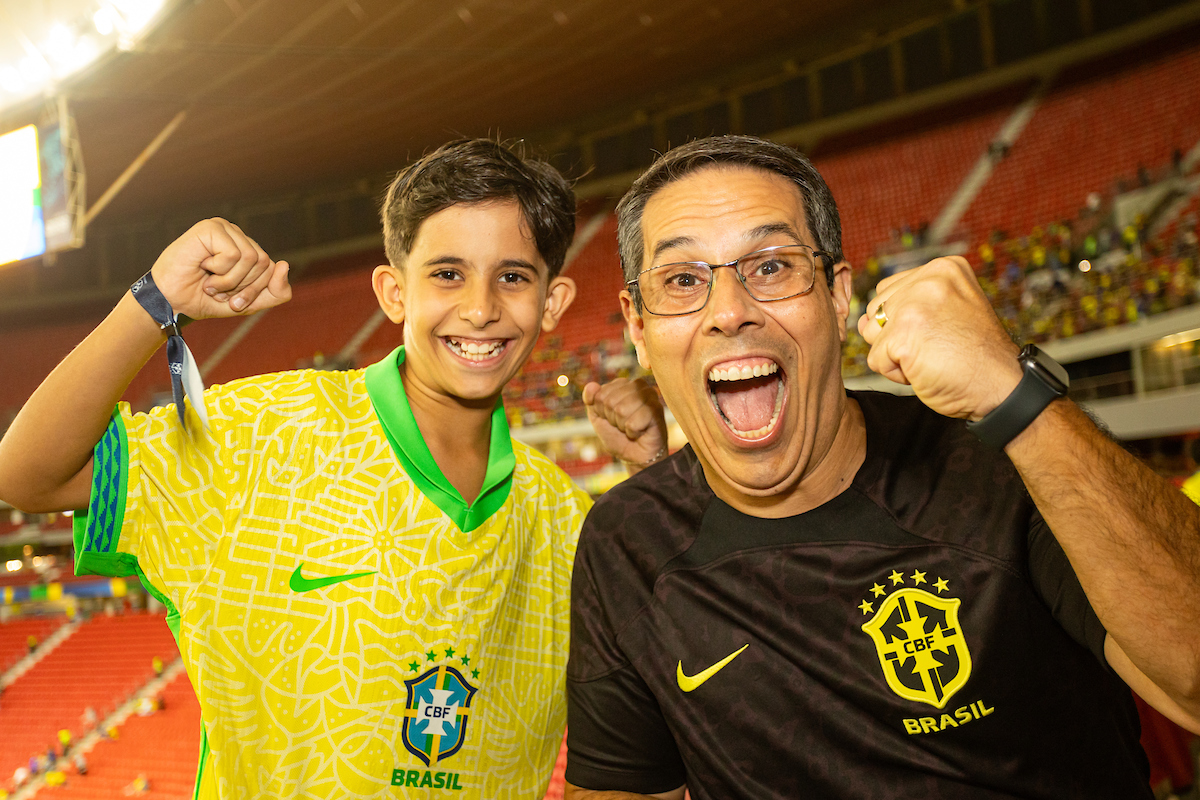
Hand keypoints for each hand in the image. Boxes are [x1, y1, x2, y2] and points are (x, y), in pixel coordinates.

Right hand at [148, 218, 291, 319]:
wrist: (170, 302)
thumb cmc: (204, 299)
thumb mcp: (247, 303)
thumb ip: (274, 292)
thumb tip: (284, 265)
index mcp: (248, 249)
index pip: (272, 270)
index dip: (254, 291)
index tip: (231, 300)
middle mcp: (238, 235)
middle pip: (265, 264)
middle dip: (243, 287)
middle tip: (217, 289)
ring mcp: (225, 228)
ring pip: (252, 258)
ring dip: (229, 280)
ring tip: (210, 281)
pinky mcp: (211, 227)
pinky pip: (234, 254)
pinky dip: (219, 270)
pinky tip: (202, 267)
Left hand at [583, 377, 667, 470]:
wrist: (635, 456)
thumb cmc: (619, 436)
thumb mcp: (598, 417)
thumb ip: (591, 400)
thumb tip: (591, 385)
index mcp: (623, 384)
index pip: (601, 394)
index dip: (602, 411)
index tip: (613, 418)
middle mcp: (638, 385)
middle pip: (610, 402)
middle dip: (613, 419)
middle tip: (623, 425)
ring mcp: (650, 396)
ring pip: (621, 410)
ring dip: (623, 426)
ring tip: (632, 428)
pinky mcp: (657, 410)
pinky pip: (633, 422)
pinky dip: (633, 432)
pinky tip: (640, 432)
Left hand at [856, 256, 1021, 420]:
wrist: (1002, 387)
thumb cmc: (975, 355)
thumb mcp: (947, 312)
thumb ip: (906, 305)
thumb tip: (864, 321)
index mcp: (944, 267)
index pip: (890, 290)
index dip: (906, 320)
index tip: (941, 331)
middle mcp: (930, 278)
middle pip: (877, 309)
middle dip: (897, 335)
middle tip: (938, 347)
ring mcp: (915, 305)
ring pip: (872, 333)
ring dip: (895, 354)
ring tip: (932, 356)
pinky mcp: (903, 334)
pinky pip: (875, 359)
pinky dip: (896, 374)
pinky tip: (926, 370)